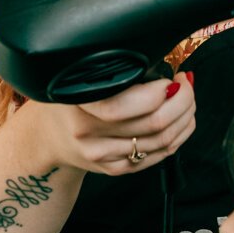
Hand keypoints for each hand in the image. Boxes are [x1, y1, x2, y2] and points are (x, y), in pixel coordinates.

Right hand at [25, 75, 195, 176]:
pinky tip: (182, 120)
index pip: (128, 104)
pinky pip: (159, 156)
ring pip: (162, 141)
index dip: (161, 91)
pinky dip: (178, 136)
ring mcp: (102, 156)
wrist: (46, 138)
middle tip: (186, 84)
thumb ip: (110, 70)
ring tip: (187, 98)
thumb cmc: (67, 98)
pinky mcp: (115, 169)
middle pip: (154, 123)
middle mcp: (88, 135)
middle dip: (182, 101)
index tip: (172, 75)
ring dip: (184, 118)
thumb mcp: (77, 76)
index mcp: (78, 104)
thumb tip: (160, 64)